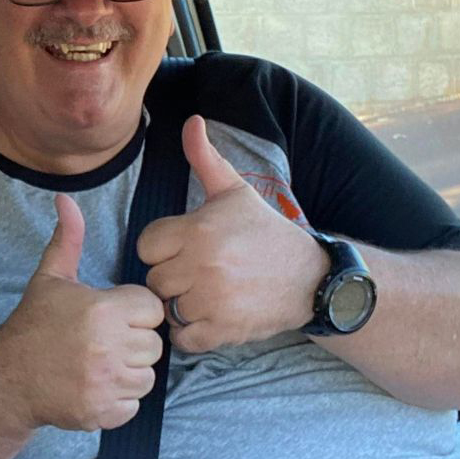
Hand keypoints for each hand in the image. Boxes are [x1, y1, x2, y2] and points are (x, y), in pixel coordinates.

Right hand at [1, 193, 165, 431]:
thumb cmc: (34, 325)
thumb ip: (68, 239)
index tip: (112, 315)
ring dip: (130, 371)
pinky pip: (134, 404)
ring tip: (102, 362)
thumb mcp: (50, 278)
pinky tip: (97, 384)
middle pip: (154, 344)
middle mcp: (109, 346)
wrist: (9, 377)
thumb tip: (66, 199)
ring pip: (148, 376)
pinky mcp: (104, 411)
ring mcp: (107, 382)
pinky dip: (120, 399)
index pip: (152, 308)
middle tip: (105, 341)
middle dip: (134, 342)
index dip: (134, 311)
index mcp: (103, 310)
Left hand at [137, 115, 327, 352]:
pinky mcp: (223, 331)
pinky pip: (182, 338)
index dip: (163, 248)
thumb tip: (192, 120)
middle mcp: (203, 264)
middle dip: (171, 277)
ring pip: (166, 308)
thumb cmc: (264, 233)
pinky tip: (209, 316)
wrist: (312, 279)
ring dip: (180, 305)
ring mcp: (213, 300)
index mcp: (199, 229)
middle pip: (153, 279)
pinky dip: (190, 333)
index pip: (147, 245)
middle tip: (197, 272)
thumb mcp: (235, 192)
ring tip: (205, 293)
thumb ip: (205, 159)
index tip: (185, 248)